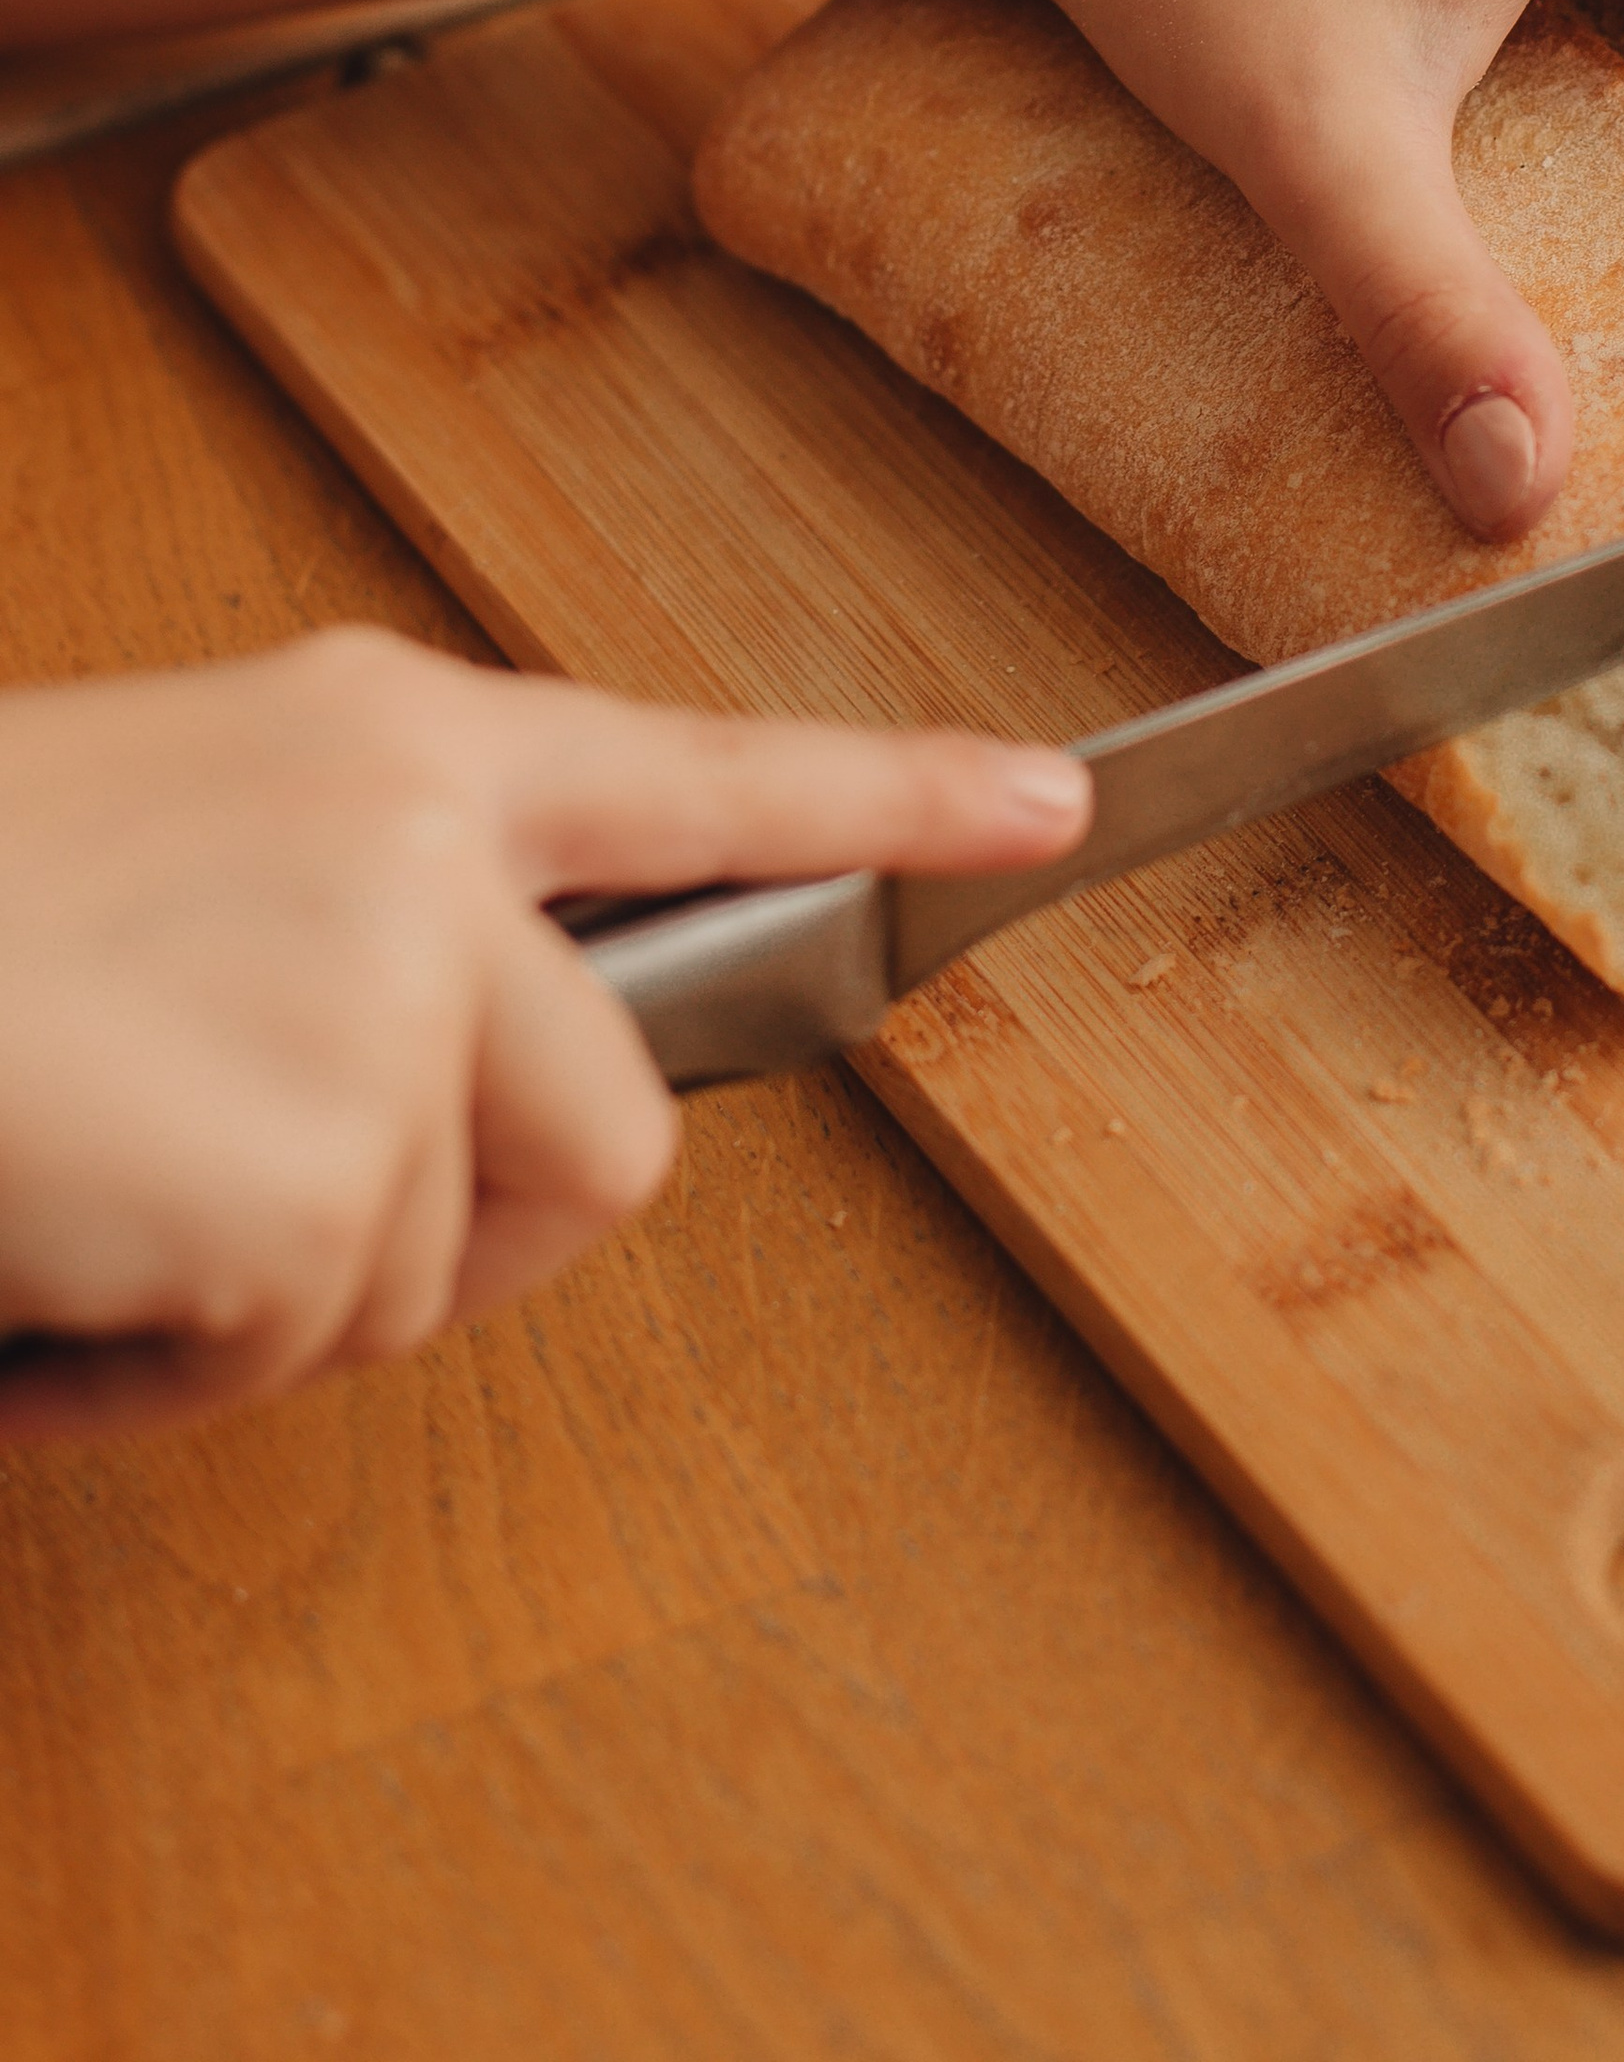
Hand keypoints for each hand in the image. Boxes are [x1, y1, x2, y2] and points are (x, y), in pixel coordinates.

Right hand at [0, 631, 1086, 1445]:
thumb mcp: (175, 845)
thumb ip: (357, 916)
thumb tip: (451, 1073)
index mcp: (389, 739)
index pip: (695, 765)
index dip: (892, 797)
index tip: (1043, 809)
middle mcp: (427, 838)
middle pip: (611, 1123)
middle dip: (455, 1223)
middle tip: (235, 1206)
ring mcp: (391, 986)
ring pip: (438, 1263)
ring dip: (267, 1293)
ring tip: (99, 1183)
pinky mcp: (327, 1157)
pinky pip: (304, 1350)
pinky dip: (162, 1365)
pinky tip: (60, 1249)